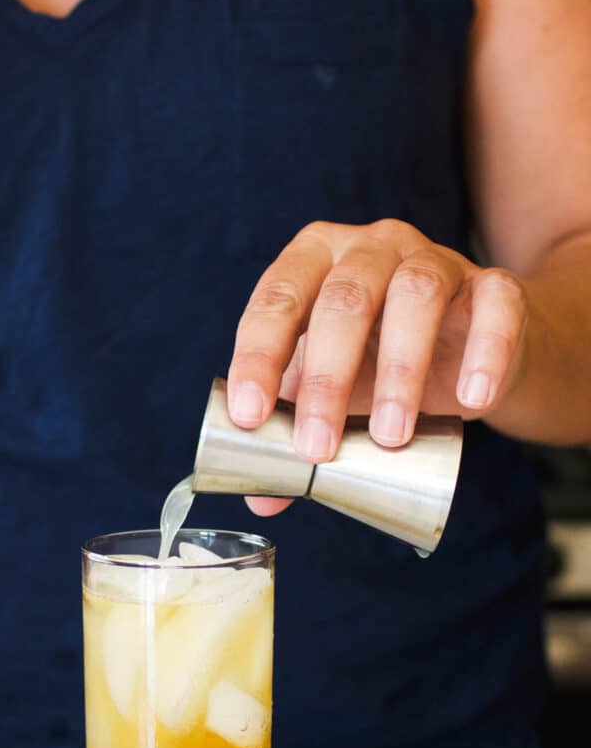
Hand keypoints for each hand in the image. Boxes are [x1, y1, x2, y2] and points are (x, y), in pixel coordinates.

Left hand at [227, 220, 527, 515]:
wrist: (469, 348)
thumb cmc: (379, 360)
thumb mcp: (330, 390)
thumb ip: (293, 433)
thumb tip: (262, 500)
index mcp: (315, 260)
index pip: (277, 300)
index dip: (259, 357)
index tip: (250, 418)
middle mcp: (372, 247)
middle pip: (344, 298)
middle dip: (326, 379)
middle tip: (317, 447)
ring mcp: (436, 259)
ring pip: (416, 295)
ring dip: (400, 370)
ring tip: (391, 436)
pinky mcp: (495, 286)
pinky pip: (496, 305)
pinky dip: (486, 351)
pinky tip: (471, 400)